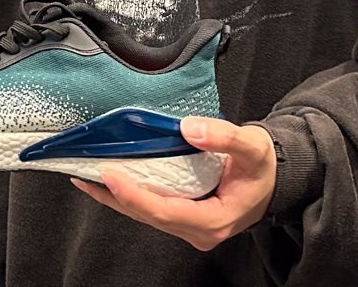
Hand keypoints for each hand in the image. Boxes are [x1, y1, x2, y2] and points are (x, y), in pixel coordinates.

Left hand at [73, 117, 276, 250]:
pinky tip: (109, 180)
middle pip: (148, 216)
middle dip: (114, 196)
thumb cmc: (263, 168)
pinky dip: (129, 194)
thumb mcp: (253, 147)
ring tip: (85, 176)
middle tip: (84, 173)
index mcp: (214, 221)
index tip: (109, 175)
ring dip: (116, 197)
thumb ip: (225, 137)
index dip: (134, 196)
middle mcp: (198, 230)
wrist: (273, 180)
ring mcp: (189, 226)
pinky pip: (151, 208)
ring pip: (145, 215)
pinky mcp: (183, 216)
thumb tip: (191, 128)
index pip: (165, 212)